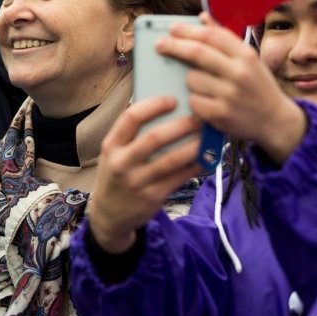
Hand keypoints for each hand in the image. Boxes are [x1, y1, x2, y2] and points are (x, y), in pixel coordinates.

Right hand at [88, 97, 200, 253]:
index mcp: (111, 145)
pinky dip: (195, 166)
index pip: (131, 117)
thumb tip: (161, 109)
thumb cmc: (115, 176)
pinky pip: (179, 178)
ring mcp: (137, 181)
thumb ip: (130, 135)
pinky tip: (206, 158)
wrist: (108, 215)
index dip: (154, 105)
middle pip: (154, 137)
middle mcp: (122, 162)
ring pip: (171, 159)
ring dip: (193, 146)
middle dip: (180, 125)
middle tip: (198, 118)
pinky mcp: (153, 197)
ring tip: (208, 136)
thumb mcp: (112, 154)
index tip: (172, 100)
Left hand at [157, 16, 306, 162]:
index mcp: (246, 55)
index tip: (172, 28)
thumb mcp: (248, 59)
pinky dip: (194, 100)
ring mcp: (230, 95)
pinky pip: (193, 101)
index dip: (188, 30)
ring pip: (192, 78)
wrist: (276, 121)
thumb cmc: (258, 86)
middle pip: (197, 53)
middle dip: (174, 46)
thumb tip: (203, 17)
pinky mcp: (220, 115)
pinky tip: (206, 102)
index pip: (211, 36)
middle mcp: (239, 73)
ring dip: (190, 80)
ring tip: (204, 86)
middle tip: (159, 44)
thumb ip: (224, 38)